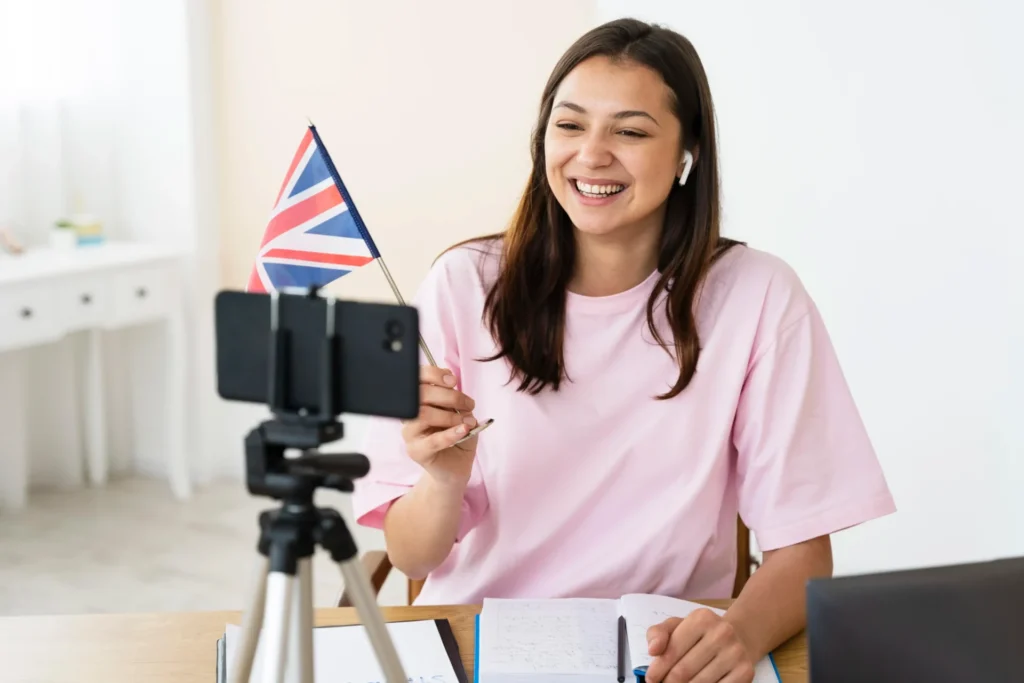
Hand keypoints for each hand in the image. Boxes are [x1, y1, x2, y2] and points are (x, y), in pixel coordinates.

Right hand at [401, 365, 479, 487]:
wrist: (456, 466)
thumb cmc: (457, 435)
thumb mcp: (460, 412)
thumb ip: (454, 397)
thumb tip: (452, 386)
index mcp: (418, 399)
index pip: (417, 379)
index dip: (433, 374)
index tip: (453, 381)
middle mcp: (409, 414)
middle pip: (420, 395)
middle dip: (449, 396)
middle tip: (469, 404)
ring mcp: (410, 433)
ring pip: (423, 415)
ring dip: (450, 416)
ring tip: (468, 422)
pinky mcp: (416, 451)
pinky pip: (432, 440)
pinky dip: (450, 433)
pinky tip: (463, 430)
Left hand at [644, 609, 754, 682]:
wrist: (739, 637)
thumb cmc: (701, 634)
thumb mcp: (677, 626)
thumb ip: (658, 634)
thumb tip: (653, 650)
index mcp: (702, 619)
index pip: (671, 651)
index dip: (657, 670)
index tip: (651, 679)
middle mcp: (722, 633)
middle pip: (683, 672)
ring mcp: (735, 654)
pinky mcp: (745, 672)